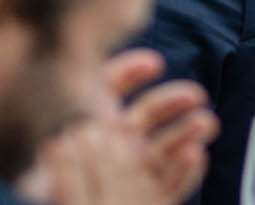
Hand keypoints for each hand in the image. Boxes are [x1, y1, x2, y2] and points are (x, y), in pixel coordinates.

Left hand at [19, 51, 214, 204]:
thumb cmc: (48, 185)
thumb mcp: (50, 146)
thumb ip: (67, 114)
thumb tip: (82, 92)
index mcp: (90, 123)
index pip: (111, 87)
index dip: (132, 72)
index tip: (154, 63)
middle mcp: (114, 145)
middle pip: (148, 113)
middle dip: (174, 101)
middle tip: (196, 96)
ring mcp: (132, 173)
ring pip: (165, 147)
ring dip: (188, 132)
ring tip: (206, 124)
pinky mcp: (147, 200)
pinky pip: (170, 185)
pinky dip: (186, 172)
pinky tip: (196, 157)